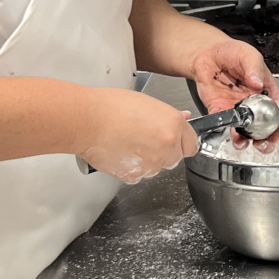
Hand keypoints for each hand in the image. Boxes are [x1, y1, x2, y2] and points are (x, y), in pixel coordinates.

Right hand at [76, 88, 198, 183]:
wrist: (86, 120)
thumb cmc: (111, 107)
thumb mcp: (147, 103)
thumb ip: (168, 116)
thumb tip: (182, 119)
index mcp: (174, 126)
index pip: (192, 144)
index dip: (181, 141)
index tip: (175, 140)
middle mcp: (167, 147)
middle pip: (175, 157)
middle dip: (164, 150)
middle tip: (144, 137)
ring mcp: (152, 164)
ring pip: (157, 167)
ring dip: (148, 159)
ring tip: (129, 141)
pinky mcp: (135, 175)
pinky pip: (140, 174)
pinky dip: (133, 167)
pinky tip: (122, 151)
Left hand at [190, 39, 278, 149]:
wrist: (207, 53)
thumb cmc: (232, 52)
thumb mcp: (247, 54)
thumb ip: (254, 67)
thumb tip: (258, 82)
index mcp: (265, 90)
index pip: (276, 109)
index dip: (278, 122)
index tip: (277, 130)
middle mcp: (252, 102)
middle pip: (263, 125)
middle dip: (265, 138)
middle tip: (263, 145)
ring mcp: (236, 108)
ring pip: (244, 129)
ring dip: (244, 139)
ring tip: (243, 143)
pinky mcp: (219, 109)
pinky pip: (223, 123)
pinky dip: (225, 130)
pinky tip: (228, 133)